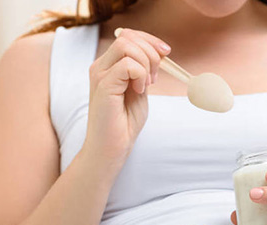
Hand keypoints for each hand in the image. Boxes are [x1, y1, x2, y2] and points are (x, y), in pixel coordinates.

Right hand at [83, 28, 170, 165]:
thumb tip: (158, 52)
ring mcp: (99, 74)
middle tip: (154, 78)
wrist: (112, 148)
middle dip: (150, 53)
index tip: (166, 54)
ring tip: (146, 85)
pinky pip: (128, 65)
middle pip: (127, 36)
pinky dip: (140, 75)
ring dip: (145, 63)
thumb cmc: (125, 123)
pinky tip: (139, 91)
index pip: (127, 35)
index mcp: (108, 65)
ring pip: (127, 45)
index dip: (150, 40)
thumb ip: (144, 71)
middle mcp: (100, 66)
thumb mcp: (139, 90)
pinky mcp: (103, 85)